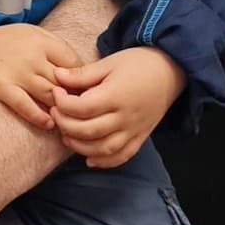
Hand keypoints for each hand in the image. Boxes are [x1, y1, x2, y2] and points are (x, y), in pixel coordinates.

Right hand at [0, 24, 80, 129]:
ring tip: (68, 119)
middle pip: (64, 82)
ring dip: (61, 109)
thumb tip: (78, 67)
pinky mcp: (3, 88)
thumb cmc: (3, 42)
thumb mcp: (31, 33)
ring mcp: (17, 74)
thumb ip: (54, 46)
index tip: (84, 90)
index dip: (82, 78)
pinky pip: (26, 107)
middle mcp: (32, 57)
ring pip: (49, 96)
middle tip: (82, 109)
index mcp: (41, 42)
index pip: (73, 62)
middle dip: (75, 96)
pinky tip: (48, 124)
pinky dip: (39, 117)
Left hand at [51, 47, 186, 168]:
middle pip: (89, 130)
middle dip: (65, 124)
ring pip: (103, 148)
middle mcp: (125, 117)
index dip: (63, 103)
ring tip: (65, 135)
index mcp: (116, 95)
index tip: (55, 93)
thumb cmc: (138, 63)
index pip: (82, 107)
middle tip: (55, 113)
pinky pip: (122, 156)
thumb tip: (57, 76)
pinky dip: (105, 161)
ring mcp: (134, 130)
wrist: (170, 71)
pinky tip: (89, 158)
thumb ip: (82, 74)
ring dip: (80, 146)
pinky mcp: (140, 137)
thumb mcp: (109, 62)